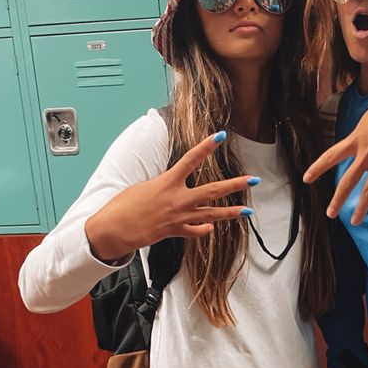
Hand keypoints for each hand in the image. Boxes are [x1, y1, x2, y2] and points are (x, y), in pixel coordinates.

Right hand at [86, 133, 254, 261]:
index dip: (206, 146)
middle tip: (253, 180)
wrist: (114, 231)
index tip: (221, 136)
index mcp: (167, 182)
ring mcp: (178, 217)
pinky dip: (203, 229)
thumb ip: (163, 185)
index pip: (191, 159)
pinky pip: (195, 231)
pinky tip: (212, 228)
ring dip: (231, 213)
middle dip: (235, 185)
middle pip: (213, 190)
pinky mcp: (174, 231)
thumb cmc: (122, 206)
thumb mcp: (143, 186)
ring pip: (211, 214)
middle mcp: (177, 200)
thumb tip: (172, 187)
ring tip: (247, 212)